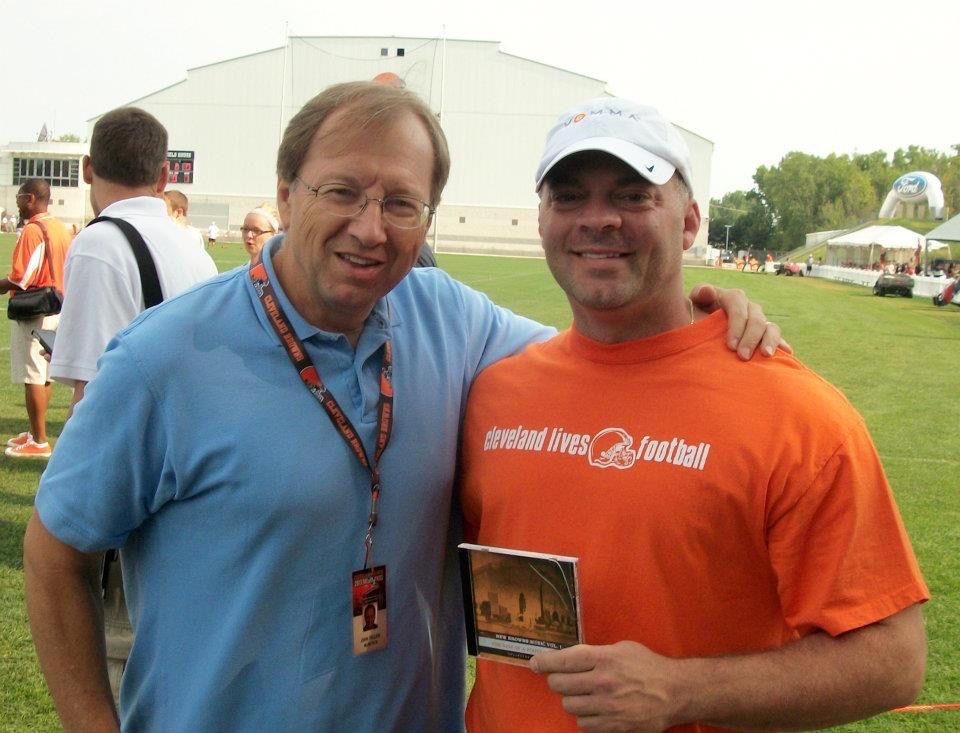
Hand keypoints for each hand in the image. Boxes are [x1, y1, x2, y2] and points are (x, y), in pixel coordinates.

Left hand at [530, 641, 682, 732]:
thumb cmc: (649, 667)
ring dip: (571, 699)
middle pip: (559, 684)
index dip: (544, 662)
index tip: (535, 663)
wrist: (675, 693)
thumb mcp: (622, 648)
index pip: (563, 660)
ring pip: (568, 705)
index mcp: (604, 658)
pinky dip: (585, 717)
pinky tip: (594, 709)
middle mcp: (602, 682)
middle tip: (562, 679)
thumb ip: (596, 652)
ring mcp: (607, 706)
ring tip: (582, 694)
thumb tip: (570, 657)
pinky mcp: (612, 726)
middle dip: (557, 680)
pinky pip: (583, 724)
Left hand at [689, 283, 791, 359]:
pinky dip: (782, 345)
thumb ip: (699, 296)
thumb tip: (708, 291)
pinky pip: (777, 337)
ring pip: (770, 327)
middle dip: (750, 338)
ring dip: (770, 340)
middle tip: (742, 357)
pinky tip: (786, 354)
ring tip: (765, 356)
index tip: (730, 346)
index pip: (738, 304)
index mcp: (731, 298)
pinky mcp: (764, 335)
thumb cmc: (693, 318)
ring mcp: (758, 321)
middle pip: (756, 318)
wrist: (699, 332)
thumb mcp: (692, 306)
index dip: (736, 324)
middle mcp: (748, 308)